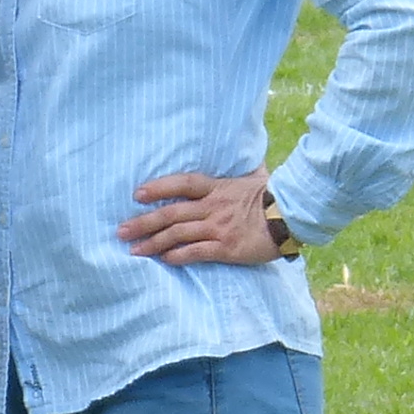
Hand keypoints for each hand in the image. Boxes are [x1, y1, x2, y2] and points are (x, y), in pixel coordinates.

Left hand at [120, 171, 279, 265]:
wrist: (292, 216)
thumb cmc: (271, 196)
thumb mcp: (251, 177)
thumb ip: (236, 173)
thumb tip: (240, 152)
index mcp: (217, 188)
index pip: (181, 184)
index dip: (158, 188)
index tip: (137, 194)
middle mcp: (212, 207)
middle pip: (171, 213)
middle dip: (143, 222)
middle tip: (121, 230)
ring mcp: (218, 228)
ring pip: (178, 235)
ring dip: (153, 243)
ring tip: (133, 250)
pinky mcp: (226, 248)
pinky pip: (196, 252)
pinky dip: (178, 256)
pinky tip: (164, 260)